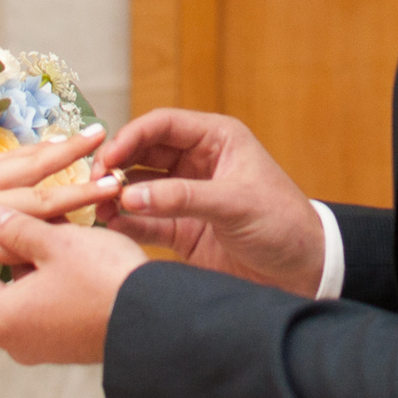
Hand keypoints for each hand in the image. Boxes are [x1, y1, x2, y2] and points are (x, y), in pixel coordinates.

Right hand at [0, 129, 112, 294]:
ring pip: (41, 200)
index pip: (13, 157)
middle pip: (34, 165)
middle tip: (104, 135)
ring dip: (81, 191)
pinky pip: (22, 240)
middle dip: (72, 151)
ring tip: (113, 183)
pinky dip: (53, 237)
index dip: (45, 148)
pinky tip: (81, 238)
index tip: (72, 137)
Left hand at [0, 207, 148, 365]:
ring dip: (16, 263)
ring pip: (12, 297)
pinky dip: (38, 276)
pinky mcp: (66, 336)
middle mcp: (14, 337)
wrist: (157, 321)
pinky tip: (59, 243)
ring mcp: (42, 340)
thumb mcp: (56, 243)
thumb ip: (18, 228)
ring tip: (32, 224)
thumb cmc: (102, 282)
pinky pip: (37, 305)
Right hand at [92, 109, 321, 295]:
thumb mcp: (235, 204)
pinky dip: (125, 221)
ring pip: (139, 187)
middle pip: (143, 153)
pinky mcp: (182, 230)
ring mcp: (187, 196)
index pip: (163, 125)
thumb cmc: (283, 224)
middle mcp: (197, 163)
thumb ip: (182, 198)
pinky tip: (107, 225)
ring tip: (93, 205)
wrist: (304, 272)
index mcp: (217, 140)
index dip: (131, 136)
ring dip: (115, 194)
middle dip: (116, 165)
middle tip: (92, 183)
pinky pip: (144, 220)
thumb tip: (128, 196)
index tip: (107, 157)